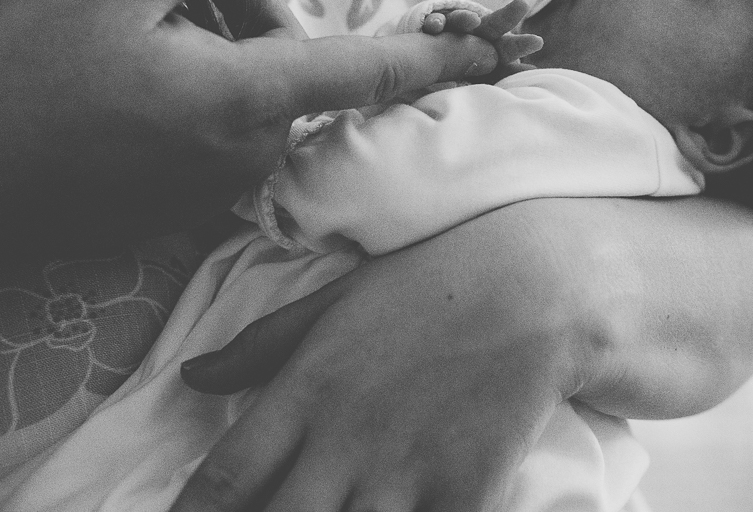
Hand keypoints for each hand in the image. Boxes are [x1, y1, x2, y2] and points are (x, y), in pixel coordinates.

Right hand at [0, 0, 505, 253]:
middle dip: (266, 25)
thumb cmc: (24, 79)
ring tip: (137, 38)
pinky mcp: (181, 204)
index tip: (502, 50)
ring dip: (233, 59)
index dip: (442, 58)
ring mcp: (214, 187)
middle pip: (304, 75)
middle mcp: (248, 153)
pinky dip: (209, 96)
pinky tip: (137, 76)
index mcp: (247, 100)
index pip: (371, 74)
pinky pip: (226, 134)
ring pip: (262, 102)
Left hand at [172, 197, 752, 510]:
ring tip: (354, 507)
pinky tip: (407, 509)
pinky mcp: (460, 496)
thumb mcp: (342, 299)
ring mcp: (399, 478)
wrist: (542, 283)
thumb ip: (263, 345)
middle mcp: (336, 447)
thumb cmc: (438, 279)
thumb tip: (194, 376)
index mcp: (299, 397)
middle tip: (290, 509)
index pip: (218, 485)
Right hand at [420, 0, 541, 74]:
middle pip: (492, 25)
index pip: (507, 47)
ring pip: (461, 21)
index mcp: (490, 51)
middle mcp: (473, 36)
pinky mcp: (432, 30)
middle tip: (523, 4)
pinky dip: (436, 23)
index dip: (520, 45)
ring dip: (467, 19)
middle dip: (508, 16)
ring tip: (471, 21)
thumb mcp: (482, 78)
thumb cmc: (462, 76)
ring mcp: (452, 31)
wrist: (430, 65)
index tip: (537, 42)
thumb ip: (498, 70)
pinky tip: (435, 27)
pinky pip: (434, 24)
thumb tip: (520, 67)